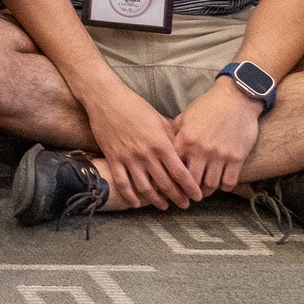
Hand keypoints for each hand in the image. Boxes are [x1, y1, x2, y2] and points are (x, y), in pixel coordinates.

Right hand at [81, 80, 202, 208]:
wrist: (106, 98)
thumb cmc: (134, 106)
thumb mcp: (158, 119)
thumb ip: (172, 136)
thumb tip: (185, 150)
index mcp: (160, 143)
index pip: (180, 173)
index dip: (190, 188)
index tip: (197, 196)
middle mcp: (146, 154)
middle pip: (165, 184)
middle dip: (178, 198)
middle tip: (185, 205)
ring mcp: (128, 158)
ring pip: (145, 188)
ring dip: (156, 201)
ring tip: (164, 205)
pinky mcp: (113, 158)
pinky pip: (123, 183)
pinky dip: (130, 196)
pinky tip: (137, 203)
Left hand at [171, 79, 264, 196]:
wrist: (236, 99)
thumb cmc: (209, 106)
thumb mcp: (186, 116)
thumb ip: (174, 131)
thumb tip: (161, 144)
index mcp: (185, 139)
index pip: (173, 166)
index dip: (171, 178)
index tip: (170, 185)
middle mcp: (201, 150)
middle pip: (192, 181)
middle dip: (188, 190)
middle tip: (187, 195)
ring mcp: (220, 155)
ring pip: (211, 185)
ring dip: (206, 191)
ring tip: (203, 192)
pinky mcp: (237, 158)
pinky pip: (229, 182)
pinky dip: (224, 187)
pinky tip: (220, 184)